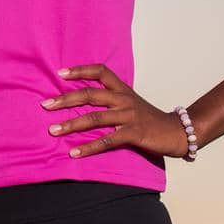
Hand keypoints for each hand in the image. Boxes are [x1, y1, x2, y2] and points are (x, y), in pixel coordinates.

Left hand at [40, 62, 189, 159]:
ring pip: (95, 117)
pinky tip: (75, 153)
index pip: (100, 71)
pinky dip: (89, 147)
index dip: (80, 70)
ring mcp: (129, 116)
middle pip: (90, 94)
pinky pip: (107, 140)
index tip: (60, 73)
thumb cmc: (149, 119)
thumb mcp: (131, 103)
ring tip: (53, 130)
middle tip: (45, 105)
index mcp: (123, 89)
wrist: (177, 132)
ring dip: (71, 124)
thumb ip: (112, 100)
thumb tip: (85, 101)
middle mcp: (124, 99)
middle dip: (65, 99)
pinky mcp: (134, 134)